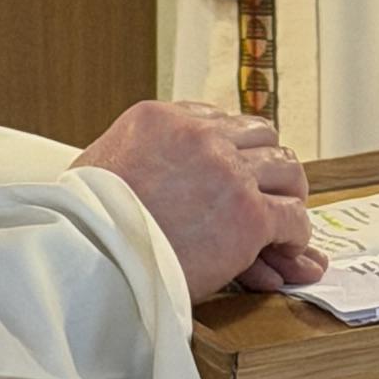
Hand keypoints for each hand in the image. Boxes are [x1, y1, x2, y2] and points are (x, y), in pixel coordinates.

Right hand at [75, 99, 323, 296]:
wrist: (88, 258)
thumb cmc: (83, 228)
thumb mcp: (95, 170)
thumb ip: (132, 162)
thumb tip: (153, 181)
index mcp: (158, 119)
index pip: (215, 120)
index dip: (231, 149)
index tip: (233, 172)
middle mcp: (198, 136)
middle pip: (258, 136)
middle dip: (266, 165)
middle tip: (268, 191)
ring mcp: (227, 173)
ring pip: (286, 169)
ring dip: (288, 194)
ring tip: (284, 218)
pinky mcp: (248, 216)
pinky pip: (293, 217)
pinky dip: (296, 234)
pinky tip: (288, 248)